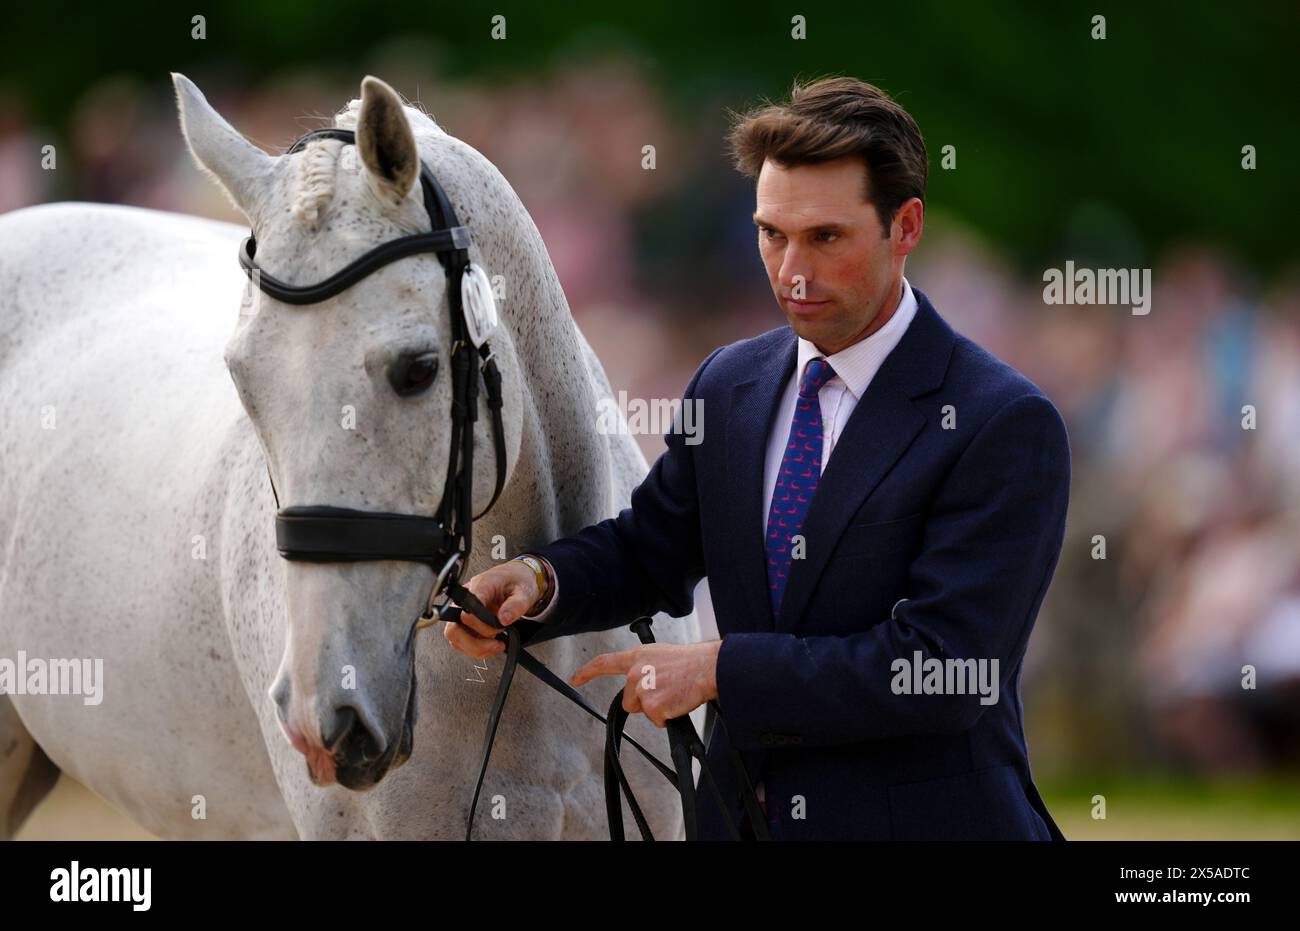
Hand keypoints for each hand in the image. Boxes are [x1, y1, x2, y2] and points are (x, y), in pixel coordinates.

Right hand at [443, 560, 540, 658]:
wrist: (516, 579)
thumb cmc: (517, 582)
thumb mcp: (524, 591)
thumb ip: (516, 605)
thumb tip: (504, 619)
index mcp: (480, 586)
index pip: (468, 611)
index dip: (483, 625)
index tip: (501, 627)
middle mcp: (465, 600)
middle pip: (454, 629)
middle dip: (476, 643)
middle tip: (497, 643)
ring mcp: (462, 612)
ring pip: (455, 638)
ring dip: (477, 648)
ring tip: (497, 644)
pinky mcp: (464, 622)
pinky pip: (461, 641)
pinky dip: (476, 649)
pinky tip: (491, 644)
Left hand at [569, 641, 722, 727]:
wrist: (707, 668)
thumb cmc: (690, 663)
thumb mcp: (661, 656)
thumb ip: (645, 667)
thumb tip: (640, 684)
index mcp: (637, 657)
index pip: (605, 663)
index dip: (587, 672)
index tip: (575, 678)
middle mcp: (635, 672)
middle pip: (628, 701)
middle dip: (644, 703)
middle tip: (666, 691)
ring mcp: (643, 690)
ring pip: (643, 711)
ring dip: (658, 709)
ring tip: (675, 694)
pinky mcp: (652, 706)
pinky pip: (657, 720)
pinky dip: (668, 717)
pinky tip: (678, 702)